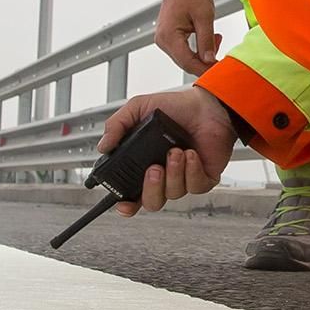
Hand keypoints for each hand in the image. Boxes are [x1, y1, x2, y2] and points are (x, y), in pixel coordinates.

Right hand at [98, 86, 239, 214]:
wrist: (207, 104)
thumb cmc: (176, 107)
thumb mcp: (139, 108)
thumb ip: (117, 124)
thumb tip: (103, 146)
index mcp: (144, 164)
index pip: (132, 194)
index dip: (127, 204)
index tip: (123, 203)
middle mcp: (163, 176)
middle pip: (151, 202)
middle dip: (151, 188)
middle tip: (154, 168)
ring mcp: (183, 178)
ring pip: (173, 193)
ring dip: (174, 172)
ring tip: (176, 151)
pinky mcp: (203, 178)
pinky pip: (195, 186)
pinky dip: (192, 171)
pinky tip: (191, 154)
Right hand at [154, 0, 219, 71]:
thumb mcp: (204, 16)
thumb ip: (206, 41)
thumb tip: (209, 60)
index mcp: (169, 36)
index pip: (187, 62)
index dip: (204, 68)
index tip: (218, 68)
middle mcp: (163, 41)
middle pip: (185, 63)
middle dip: (204, 61)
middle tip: (220, 50)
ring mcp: (164, 40)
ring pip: (185, 58)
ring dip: (201, 55)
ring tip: (215, 39)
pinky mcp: (168, 38)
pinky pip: (183, 51)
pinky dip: (196, 50)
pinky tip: (206, 40)